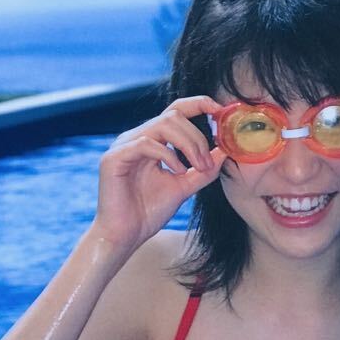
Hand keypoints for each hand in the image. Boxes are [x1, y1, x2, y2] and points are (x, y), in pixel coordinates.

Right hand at [88, 95, 227, 258]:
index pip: (175, 111)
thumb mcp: (183, 187)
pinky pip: (147, 143)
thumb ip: (202, 171)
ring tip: (198, 168)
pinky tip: (177, 173)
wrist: (125, 235)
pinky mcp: (114, 158)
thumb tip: (224, 151)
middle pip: (173, 116)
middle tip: (207, 164)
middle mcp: (136, 138)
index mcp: (151, 141)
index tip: (219, 110)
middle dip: (197, 137)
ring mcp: (124, 145)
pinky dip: (168, 156)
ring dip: (188, 145)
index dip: (197, 104)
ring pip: (162, 125)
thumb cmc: (148, 212)